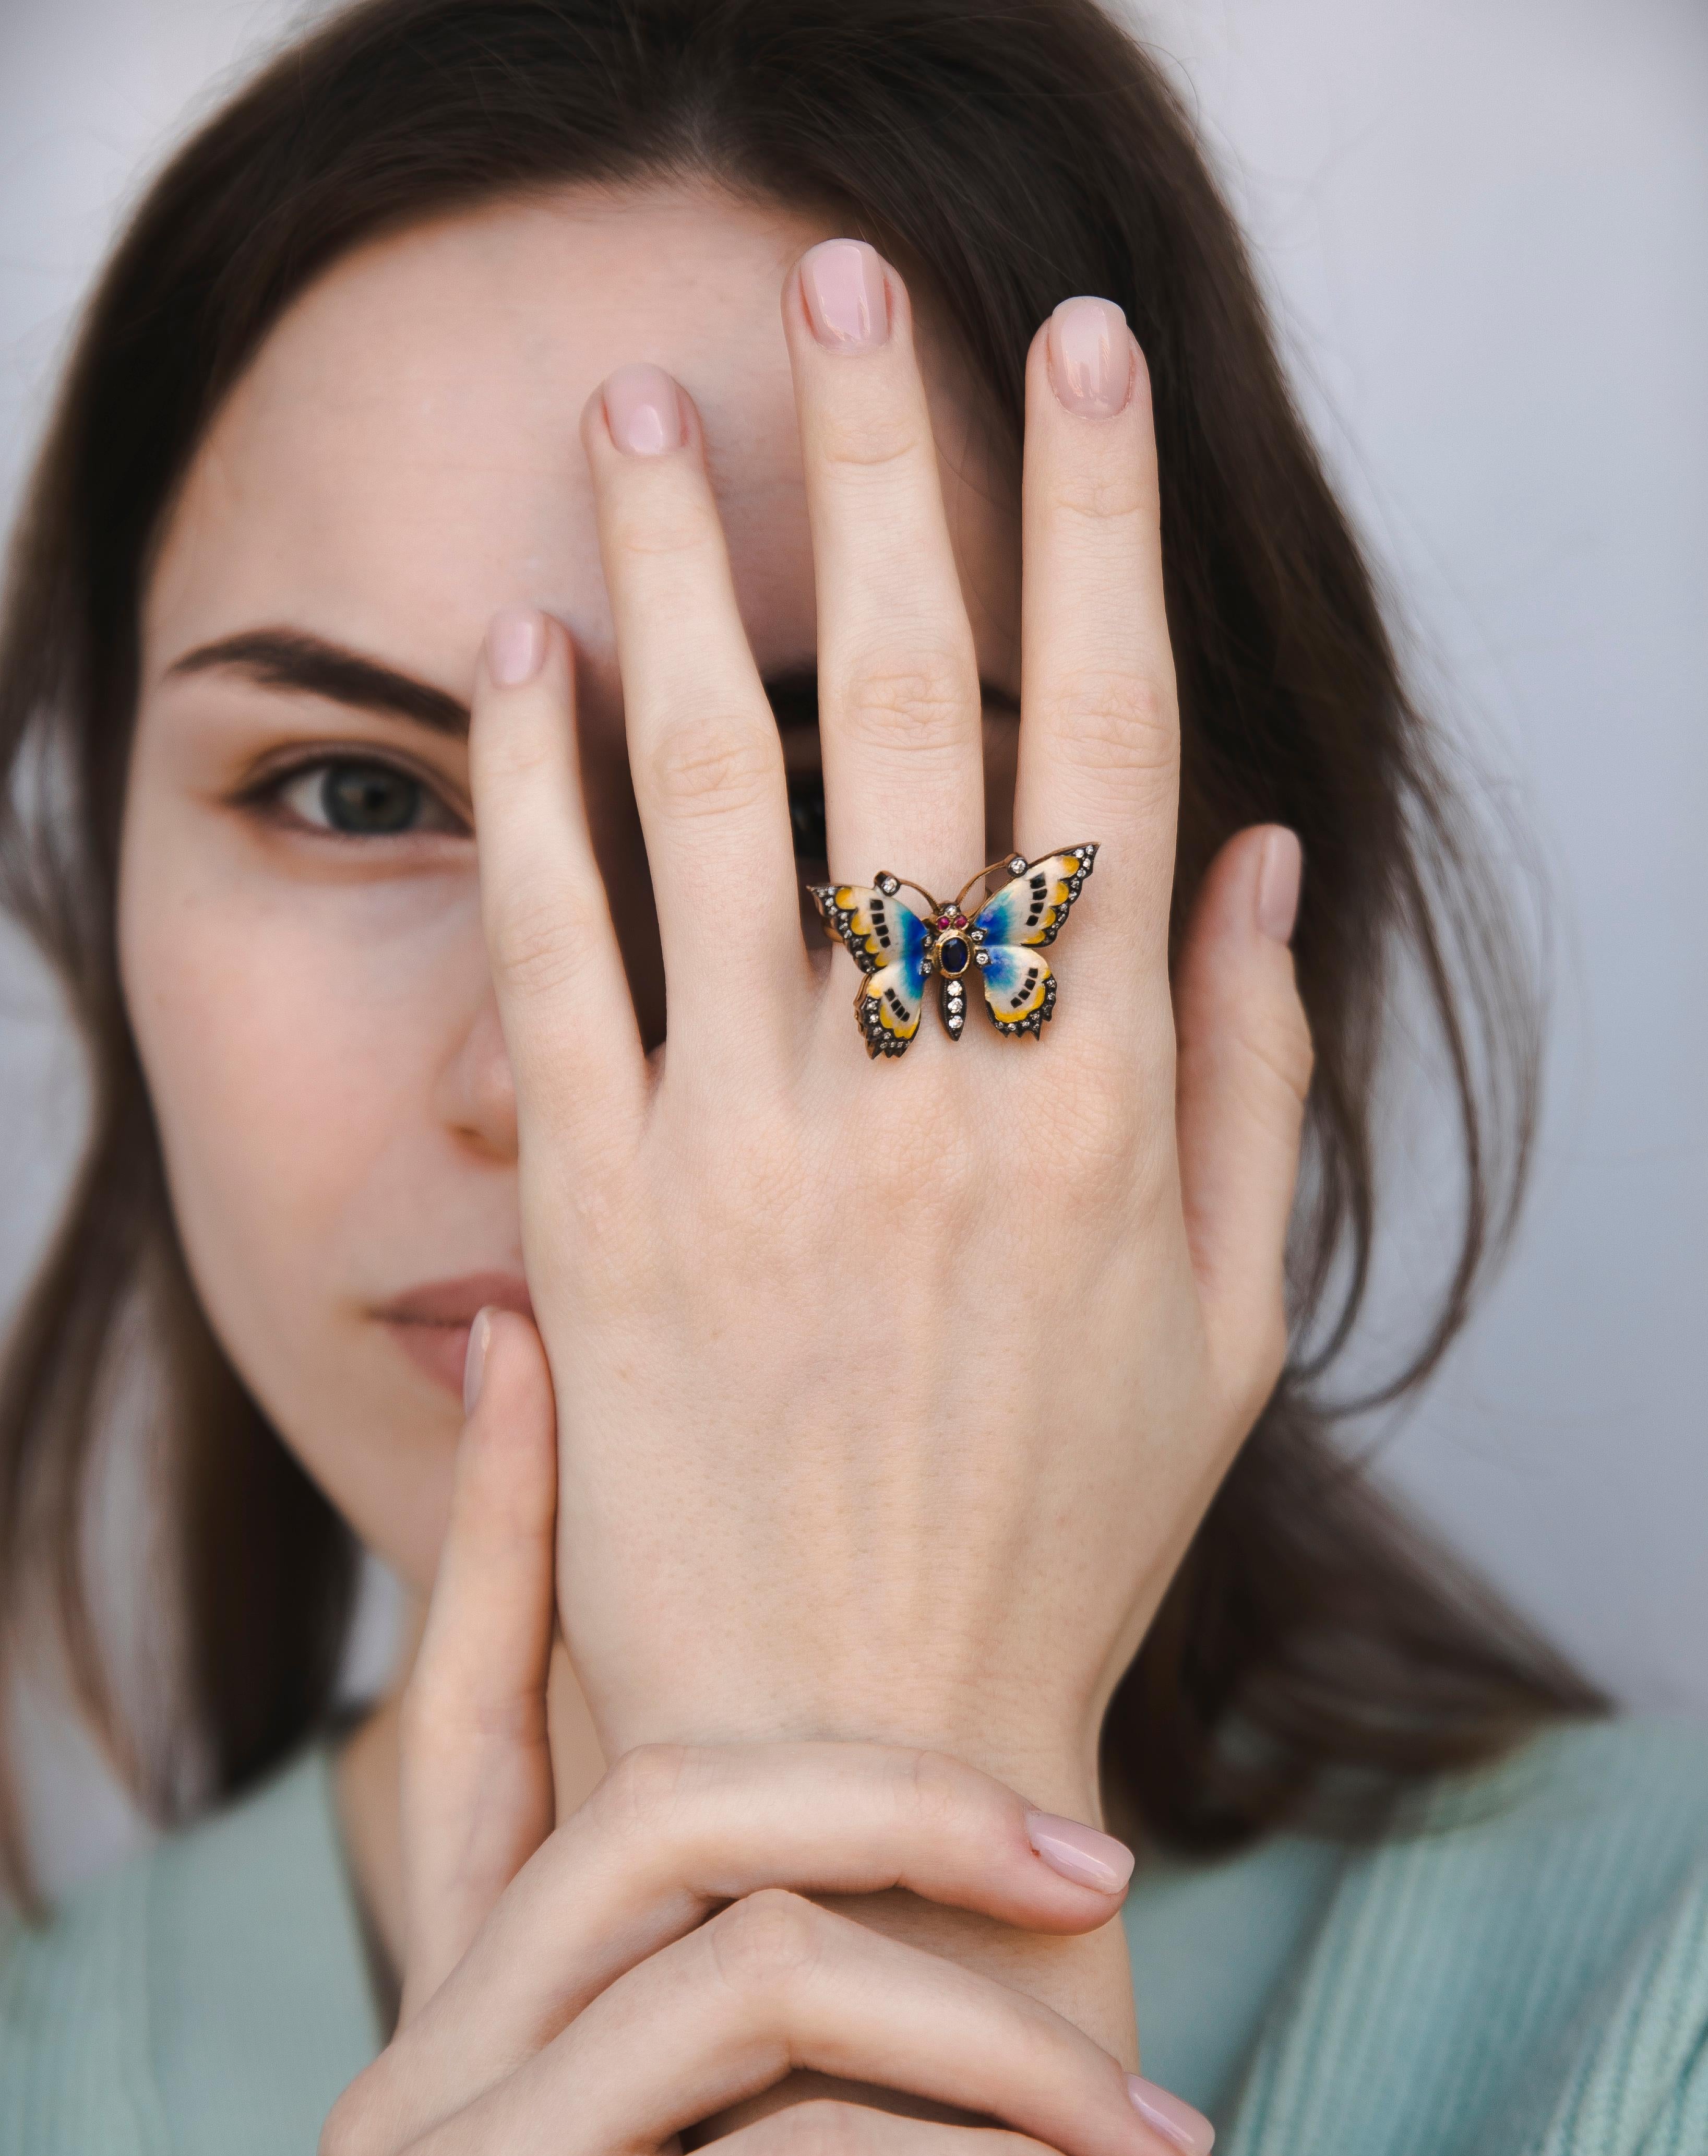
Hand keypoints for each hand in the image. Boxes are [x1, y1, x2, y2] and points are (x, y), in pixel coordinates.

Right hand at [322, 1315, 1212, 2155]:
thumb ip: (722, 2008)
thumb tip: (872, 1837)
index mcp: (452, 2019)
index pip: (467, 1710)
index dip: (499, 1524)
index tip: (527, 1343)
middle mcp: (416, 2077)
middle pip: (661, 1812)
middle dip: (902, 1807)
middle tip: (1102, 1874)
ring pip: (757, 1987)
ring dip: (1001, 2055)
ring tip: (1163, 2155)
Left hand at [470, 248, 1308, 1815]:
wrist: (863, 1751)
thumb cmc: (1054, 1546)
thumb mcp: (1224, 1340)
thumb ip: (1247, 1090)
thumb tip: (1246, 858)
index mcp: (1099, 1110)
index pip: (1106, 746)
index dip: (1092, 529)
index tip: (1069, 360)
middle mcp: (935, 1099)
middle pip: (916, 714)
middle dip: (891, 468)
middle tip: (849, 282)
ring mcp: (759, 1152)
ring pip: (718, 793)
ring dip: (684, 573)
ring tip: (645, 406)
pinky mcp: (607, 1217)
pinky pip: (561, 955)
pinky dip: (535, 792)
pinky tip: (522, 652)